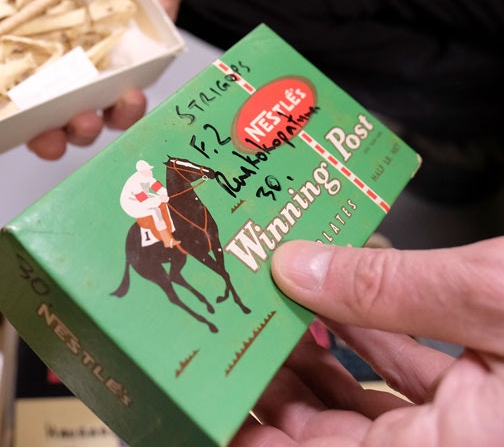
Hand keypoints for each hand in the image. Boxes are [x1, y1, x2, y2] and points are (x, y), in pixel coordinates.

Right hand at [0, 0, 195, 158]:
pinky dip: (125, 112)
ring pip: (81, 121)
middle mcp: (53, 64)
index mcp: (19, 37)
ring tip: (84, 118)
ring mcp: (92, 73)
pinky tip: (128, 98)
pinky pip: (125, 107)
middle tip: (46, 135)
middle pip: (37, 117)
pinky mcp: (131, 73)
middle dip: (39, 137)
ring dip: (80, 130)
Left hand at [230, 237, 503, 445]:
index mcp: (455, 443)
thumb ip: (390, 288)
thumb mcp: (487, 293)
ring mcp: (482, 422)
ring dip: (327, 363)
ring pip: (379, 410)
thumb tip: (301, 269)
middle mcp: (463, 442)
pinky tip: (351, 312)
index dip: (265, 440)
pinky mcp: (497, 395)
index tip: (223, 412)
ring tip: (282, 317)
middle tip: (244, 341)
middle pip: (342, 434)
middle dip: (286, 387)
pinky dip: (379, 348)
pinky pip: (418, 385)